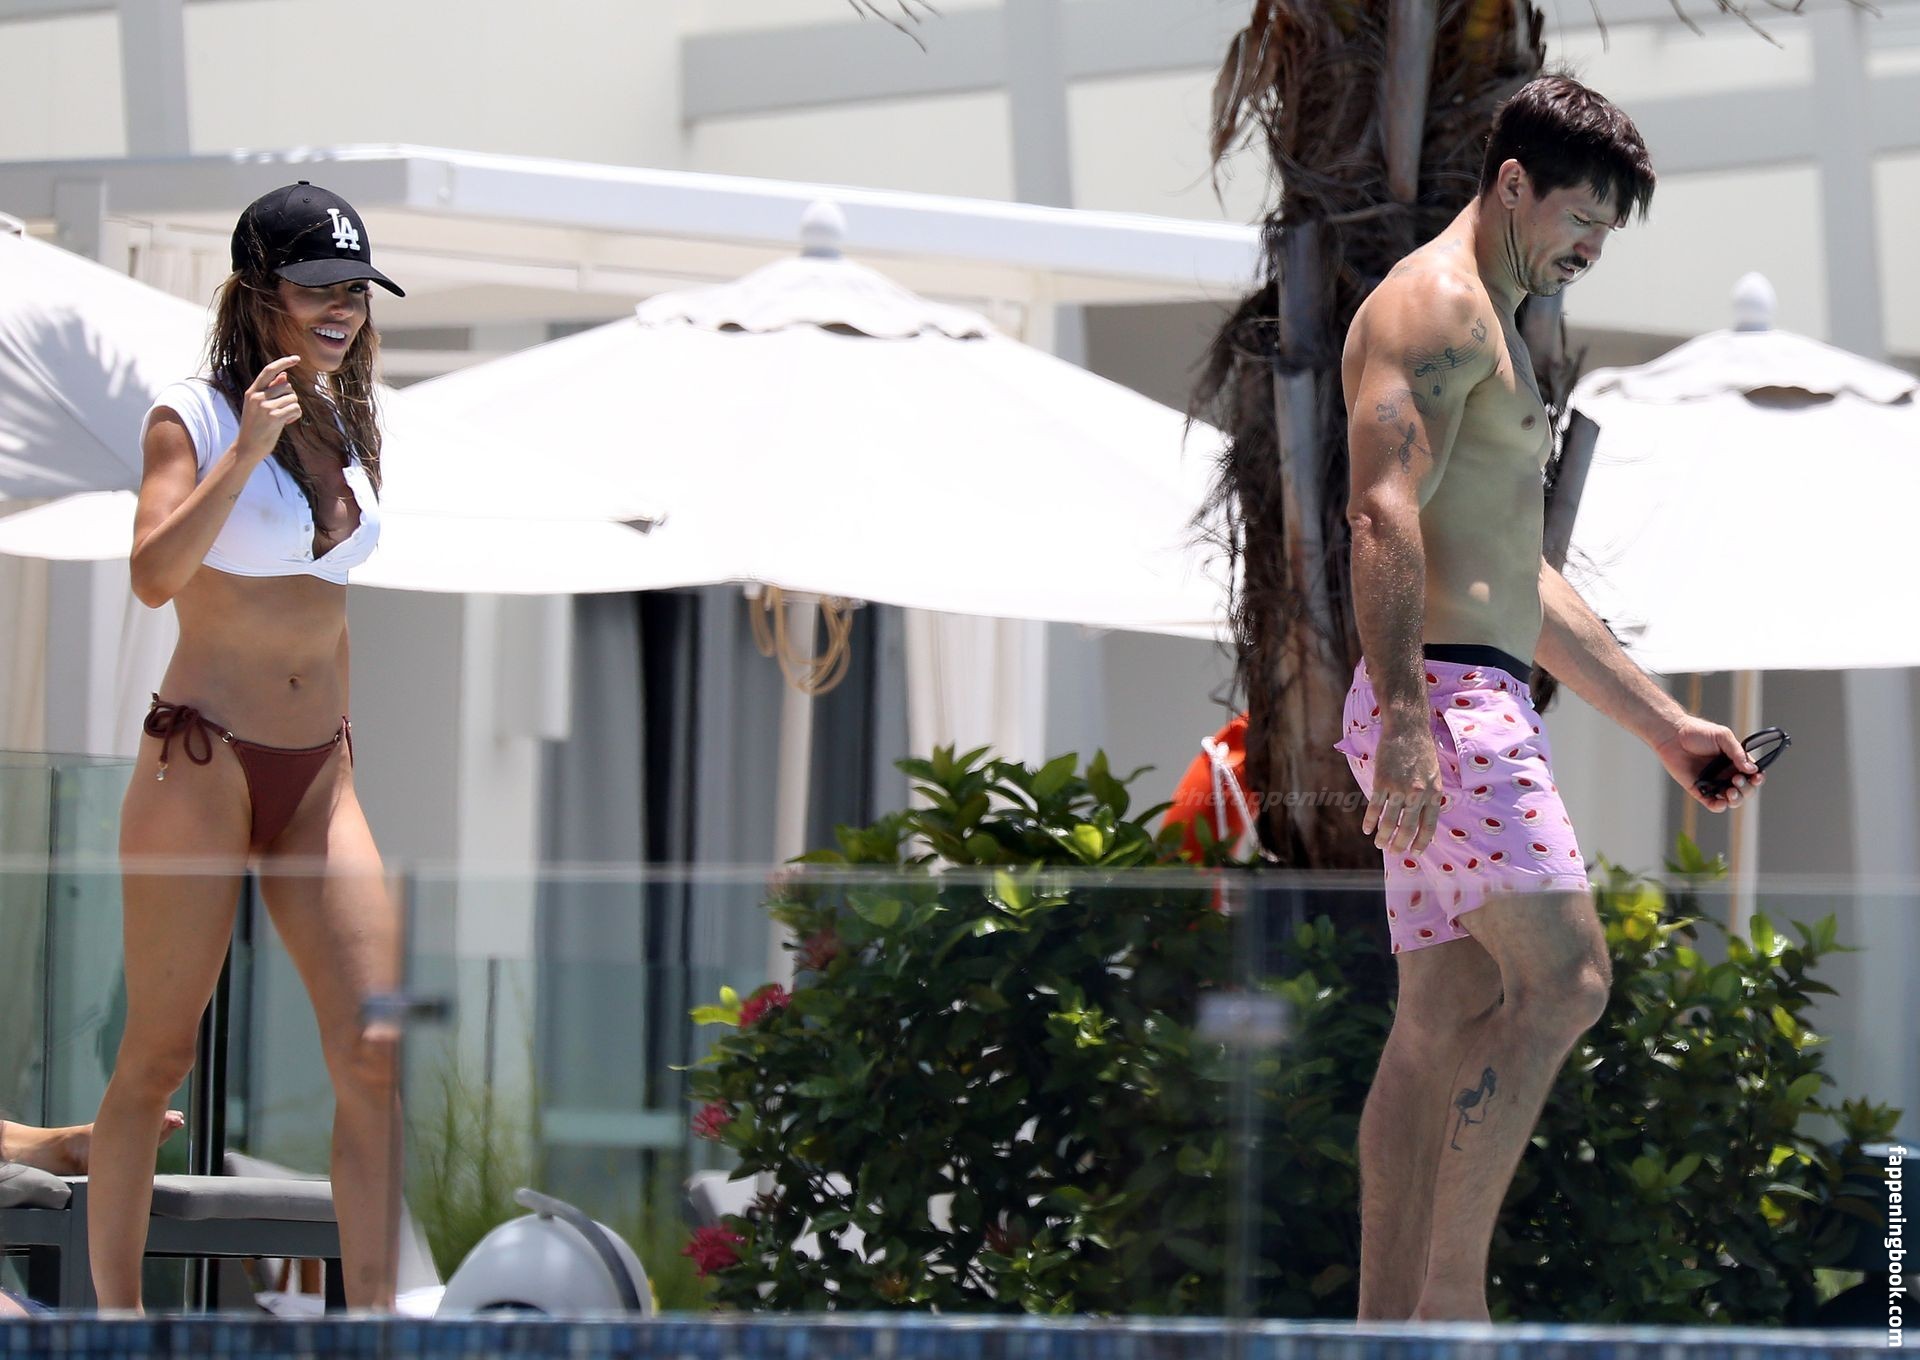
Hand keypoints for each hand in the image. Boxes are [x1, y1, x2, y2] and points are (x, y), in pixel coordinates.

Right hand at [236, 356, 302, 461]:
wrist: (247, 447)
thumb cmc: (256, 426)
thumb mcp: (258, 406)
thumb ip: (270, 390)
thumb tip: (284, 375)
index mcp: (252, 391)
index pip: (269, 370)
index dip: (283, 362)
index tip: (296, 358)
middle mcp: (257, 397)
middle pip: (287, 386)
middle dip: (290, 398)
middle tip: (281, 411)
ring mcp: (265, 407)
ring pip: (293, 398)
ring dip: (293, 408)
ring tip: (282, 418)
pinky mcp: (274, 417)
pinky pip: (296, 408)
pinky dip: (295, 415)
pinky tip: (287, 423)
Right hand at [1364, 719, 1445, 855]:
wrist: (1407, 729)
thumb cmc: (1421, 751)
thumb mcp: (1434, 775)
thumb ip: (1429, 796)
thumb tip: (1423, 819)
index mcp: (1434, 793)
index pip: (1428, 826)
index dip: (1421, 842)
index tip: (1414, 853)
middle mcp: (1418, 794)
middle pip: (1407, 827)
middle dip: (1400, 844)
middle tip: (1394, 852)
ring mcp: (1399, 788)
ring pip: (1389, 821)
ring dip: (1383, 836)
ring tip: (1379, 844)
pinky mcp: (1382, 782)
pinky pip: (1375, 807)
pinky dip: (1370, 821)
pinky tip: (1367, 829)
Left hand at [1653, 716, 1762, 812]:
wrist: (1672, 735)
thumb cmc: (1697, 732)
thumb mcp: (1723, 737)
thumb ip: (1737, 752)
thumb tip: (1752, 769)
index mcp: (1735, 761)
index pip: (1753, 774)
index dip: (1758, 778)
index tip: (1756, 777)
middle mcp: (1727, 773)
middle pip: (1745, 789)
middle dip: (1746, 788)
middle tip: (1737, 779)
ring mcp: (1713, 782)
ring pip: (1731, 799)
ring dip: (1736, 799)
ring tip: (1731, 791)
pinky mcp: (1699, 789)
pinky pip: (1712, 804)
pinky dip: (1719, 806)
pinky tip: (1721, 802)